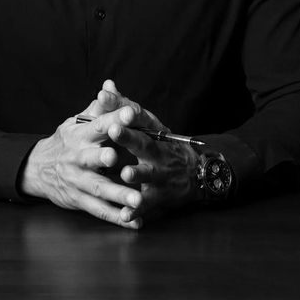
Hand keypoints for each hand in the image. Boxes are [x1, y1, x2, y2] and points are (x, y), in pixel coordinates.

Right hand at [19, 101, 144, 229]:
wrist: (38, 167)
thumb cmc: (67, 140)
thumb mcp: (78, 121)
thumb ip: (99, 106)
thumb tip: (110, 84)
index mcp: (80, 134)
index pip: (98, 123)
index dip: (114, 118)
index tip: (131, 112)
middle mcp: (77, 157)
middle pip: (91, 157)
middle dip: (103, 157)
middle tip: (117, 157)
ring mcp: (78, 180)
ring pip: (98, 188)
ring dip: (118, 194)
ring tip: (138, 200)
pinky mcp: (79, 200)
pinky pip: (99, 209)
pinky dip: (117, 217)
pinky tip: (135, 222)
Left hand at [97, 81, 199, 223]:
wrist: (195, 173)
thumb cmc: (161, 144)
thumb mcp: (146, 124)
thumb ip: (123, 106)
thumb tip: (106, 85)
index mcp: (151, 132)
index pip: (136, 115)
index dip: (121, 106)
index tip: (103, 96)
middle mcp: (157, 151)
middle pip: (143, 141)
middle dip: (128, 136)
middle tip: (113, 129)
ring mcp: (160, 174)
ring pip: (147, 174)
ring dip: (137, 174)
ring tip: (126, 173)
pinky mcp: (160, 197)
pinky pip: (147, 205)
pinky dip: (136, 211)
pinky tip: (125, 215)